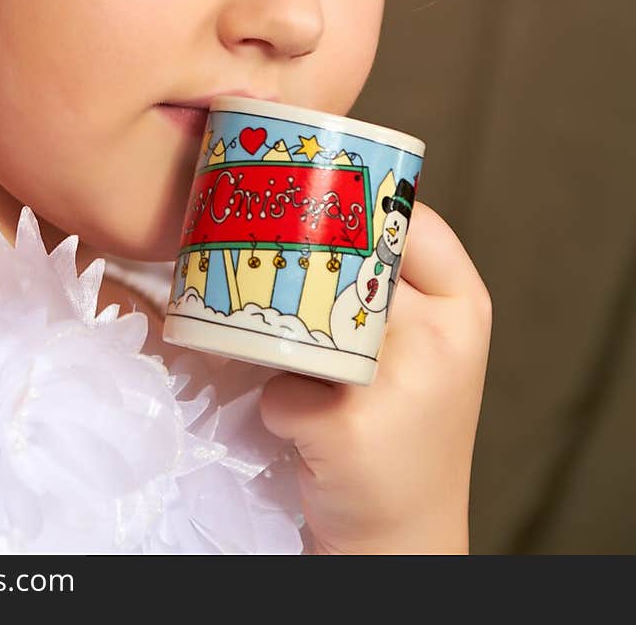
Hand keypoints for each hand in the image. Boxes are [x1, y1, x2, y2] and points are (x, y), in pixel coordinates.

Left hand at [259, 202, 491, 553]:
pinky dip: (276, 405)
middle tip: (277, 269)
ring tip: (285, 359)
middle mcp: (440, 337)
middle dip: (305, 269)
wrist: (406, 535)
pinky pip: (280, 387)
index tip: (328, 210)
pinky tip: (299, 426)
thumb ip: (397, 287)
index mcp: (465, 309)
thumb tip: (316, 206)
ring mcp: (396, 382)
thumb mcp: (431, 347)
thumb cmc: (409, 426)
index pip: (415, 222)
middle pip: (350, 261)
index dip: (365, 210)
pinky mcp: (348, 428)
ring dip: (282, 341)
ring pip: (304, 319)